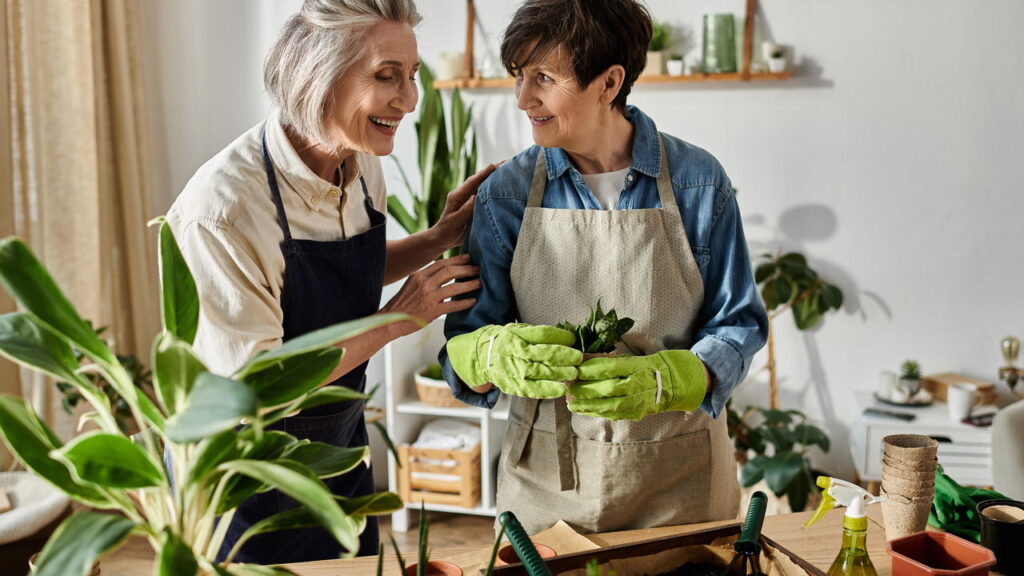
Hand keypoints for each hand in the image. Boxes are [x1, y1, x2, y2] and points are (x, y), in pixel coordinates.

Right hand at [381, 254, 479, 335]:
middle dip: (466, 269)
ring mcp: (429, 297)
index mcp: (419, 275)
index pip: (441, 263)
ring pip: (454, 287)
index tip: (468, 258)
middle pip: (450, 271)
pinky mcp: (433, 311)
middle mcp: (424, 284)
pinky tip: (473, 301)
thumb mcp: (411, 285)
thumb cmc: (402, 304)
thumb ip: (425, 278)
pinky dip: (465, 302)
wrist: (391, 320)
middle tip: (478, 269)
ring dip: (469, 284)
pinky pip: (453, 305)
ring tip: (480, 283)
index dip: (456, 260)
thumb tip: (442, 273)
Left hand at [431, 163, 497, 248]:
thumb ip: (465, 209)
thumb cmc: (447, 231)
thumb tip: (475, 196)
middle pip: (478, 180)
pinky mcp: (471, 204)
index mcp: (457, 196)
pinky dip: (491, 188)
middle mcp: (462, 194)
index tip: (494, 165)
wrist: (443, 238)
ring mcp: (467, 198)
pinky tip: (499, 186)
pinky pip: (482, 193)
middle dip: (490, 171)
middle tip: (505, 163)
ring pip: (481, 185)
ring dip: (492, 178)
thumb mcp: (455, 221)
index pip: (472, 182)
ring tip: (505, 170)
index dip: (483, 173)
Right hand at [447, 323, 581, 397]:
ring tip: (573, 374)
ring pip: (536, 372)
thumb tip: (568, 338)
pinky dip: (546, 390)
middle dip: (562, 357)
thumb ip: (539, 335)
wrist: (480, 355)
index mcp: (515, 333)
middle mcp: (511, 350)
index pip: (541, 334)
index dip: (559, 337)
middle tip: (578, 359)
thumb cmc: (507, 341)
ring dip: (557, 374)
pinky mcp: (509, 384)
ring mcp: (509, 368)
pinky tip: (560, 390)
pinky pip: (529, 389)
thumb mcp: (519, 330)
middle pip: (540, 354)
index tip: (573, 340)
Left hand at [567, 350, 707, 420]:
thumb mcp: (629, 358)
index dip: (591, 370)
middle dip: (586, 390)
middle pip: (609, 388)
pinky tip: (584, 411)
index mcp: (637, 366)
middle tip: (568, 388)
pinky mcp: (637, 412)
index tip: (575, 369)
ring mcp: (639, 400)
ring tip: (571, 404)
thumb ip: (605, 359)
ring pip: (611, 405)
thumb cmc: (645, 367)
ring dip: (588, 406)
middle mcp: (639, 384)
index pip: (611, 368)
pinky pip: (615, 415)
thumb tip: (580, 358)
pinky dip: (597, 413)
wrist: (671, 383)